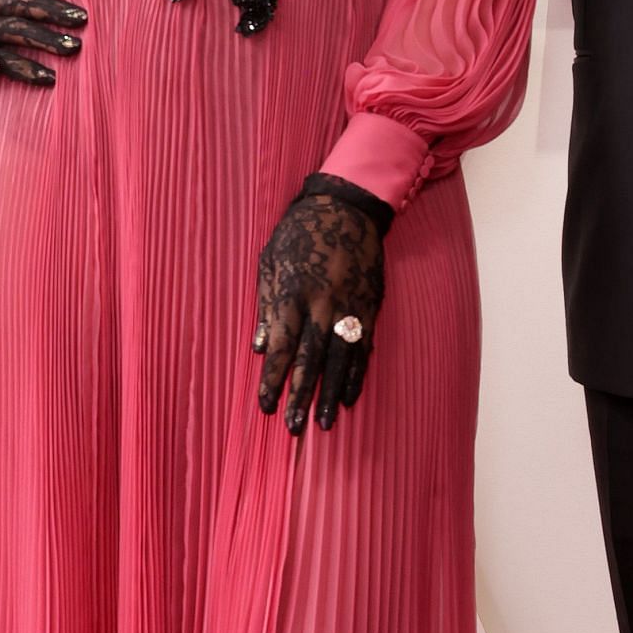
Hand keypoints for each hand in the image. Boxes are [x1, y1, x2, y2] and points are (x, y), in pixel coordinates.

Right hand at [0, 0, 84, 95]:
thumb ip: (15, 4)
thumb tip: (56, 5)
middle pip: (26, 3)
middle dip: (56, 9)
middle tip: (84, 17)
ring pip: (18, 31)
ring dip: (48, 39)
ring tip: (75, 48)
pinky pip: (5, 63)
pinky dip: (28, 70)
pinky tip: (49, 78)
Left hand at [254, 177, 387, 435]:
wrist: (347, 206)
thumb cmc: (300, 232)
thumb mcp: (271, 261)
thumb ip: (267, 305)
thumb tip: (262, 346)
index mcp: (292, 294)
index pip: (282, 347)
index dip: (273, 379)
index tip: (266, 404)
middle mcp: (321, 305)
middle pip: (310, 360)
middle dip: (301, 395)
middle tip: (294, 426)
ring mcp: (349, 307)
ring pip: (339, 360)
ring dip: (329, 393)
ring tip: (322, 422)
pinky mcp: (370, 306)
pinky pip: (363, 347)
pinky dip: (355, 374)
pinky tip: (348, 395)